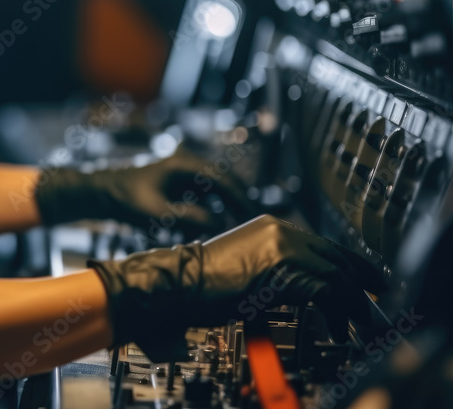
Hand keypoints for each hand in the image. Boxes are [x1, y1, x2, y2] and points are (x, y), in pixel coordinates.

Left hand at [34, 147, 258, 238]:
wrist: (101, 193)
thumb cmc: (124, 198)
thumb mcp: (156, 211)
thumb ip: (187, 216)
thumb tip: (217, 223)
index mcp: (185, 164)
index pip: (224, 179)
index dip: (241, 198)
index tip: (252, 216)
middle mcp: (188, 165)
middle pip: (224, 184)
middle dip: (237, 205)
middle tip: (249, 227)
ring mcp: (183, 175)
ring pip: (214, 193)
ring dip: (224, 210)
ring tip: (233, 231)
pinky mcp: (178, 186)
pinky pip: (202, 199)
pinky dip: (209, 213)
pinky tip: (211, 230)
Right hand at [87, 215, 385, 361]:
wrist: (179, 281)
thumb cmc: (202, 283)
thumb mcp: (247, 268)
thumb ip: (276, 269)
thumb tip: (307, 288)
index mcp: (271, 226)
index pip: (322, 243)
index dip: (348, 263)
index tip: (365, 281)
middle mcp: (281, 231)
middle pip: (336, 254)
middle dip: (360, 281)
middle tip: (374, 301)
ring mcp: (283, 248)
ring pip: (335, 273)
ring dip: (351, 303)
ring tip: (355, 324)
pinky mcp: (283, 269)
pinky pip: (325, 290)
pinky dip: (337, 310)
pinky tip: (336, 325)